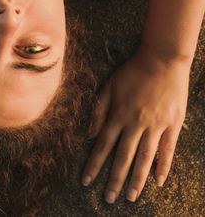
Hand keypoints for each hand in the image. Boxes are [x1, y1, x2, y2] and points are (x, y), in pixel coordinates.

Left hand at [81, 46, 190, 203]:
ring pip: (144, 158)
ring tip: (131, 196)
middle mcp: (135, 124)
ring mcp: (155, 125)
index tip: (86, 181)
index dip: (93, 165)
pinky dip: (163, 166)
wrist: (162, 59)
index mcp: (118, 115)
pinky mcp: (172, 124)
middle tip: (109, 198)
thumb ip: (98, 110)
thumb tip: (90, 134)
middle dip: (114, 179)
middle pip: (122, 157)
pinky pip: (168, 150)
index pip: (102, 146)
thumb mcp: (108, 86)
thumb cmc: (132, 72)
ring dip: (137, 179)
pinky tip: (158, 181)